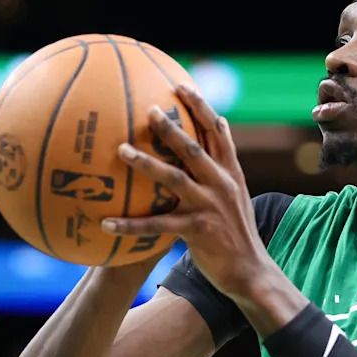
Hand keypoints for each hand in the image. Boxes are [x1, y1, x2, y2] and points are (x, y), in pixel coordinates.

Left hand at [100, 84, 270, 298]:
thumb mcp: (237, 195)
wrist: (250, 270)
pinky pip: (158, 225)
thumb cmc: (237, 233)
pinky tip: (106, 223)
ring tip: (121, 150)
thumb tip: (215, 135)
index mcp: (231, 173)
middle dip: (171, 128)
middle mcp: (221, 184)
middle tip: (149, 110)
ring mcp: (209, 206)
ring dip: (146, 163)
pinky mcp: (197, 230)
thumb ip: (223, 167)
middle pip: (194, 148)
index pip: (217, 132)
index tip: (182, 85)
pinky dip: (131, 225)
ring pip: (174, 179)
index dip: (200, 107)